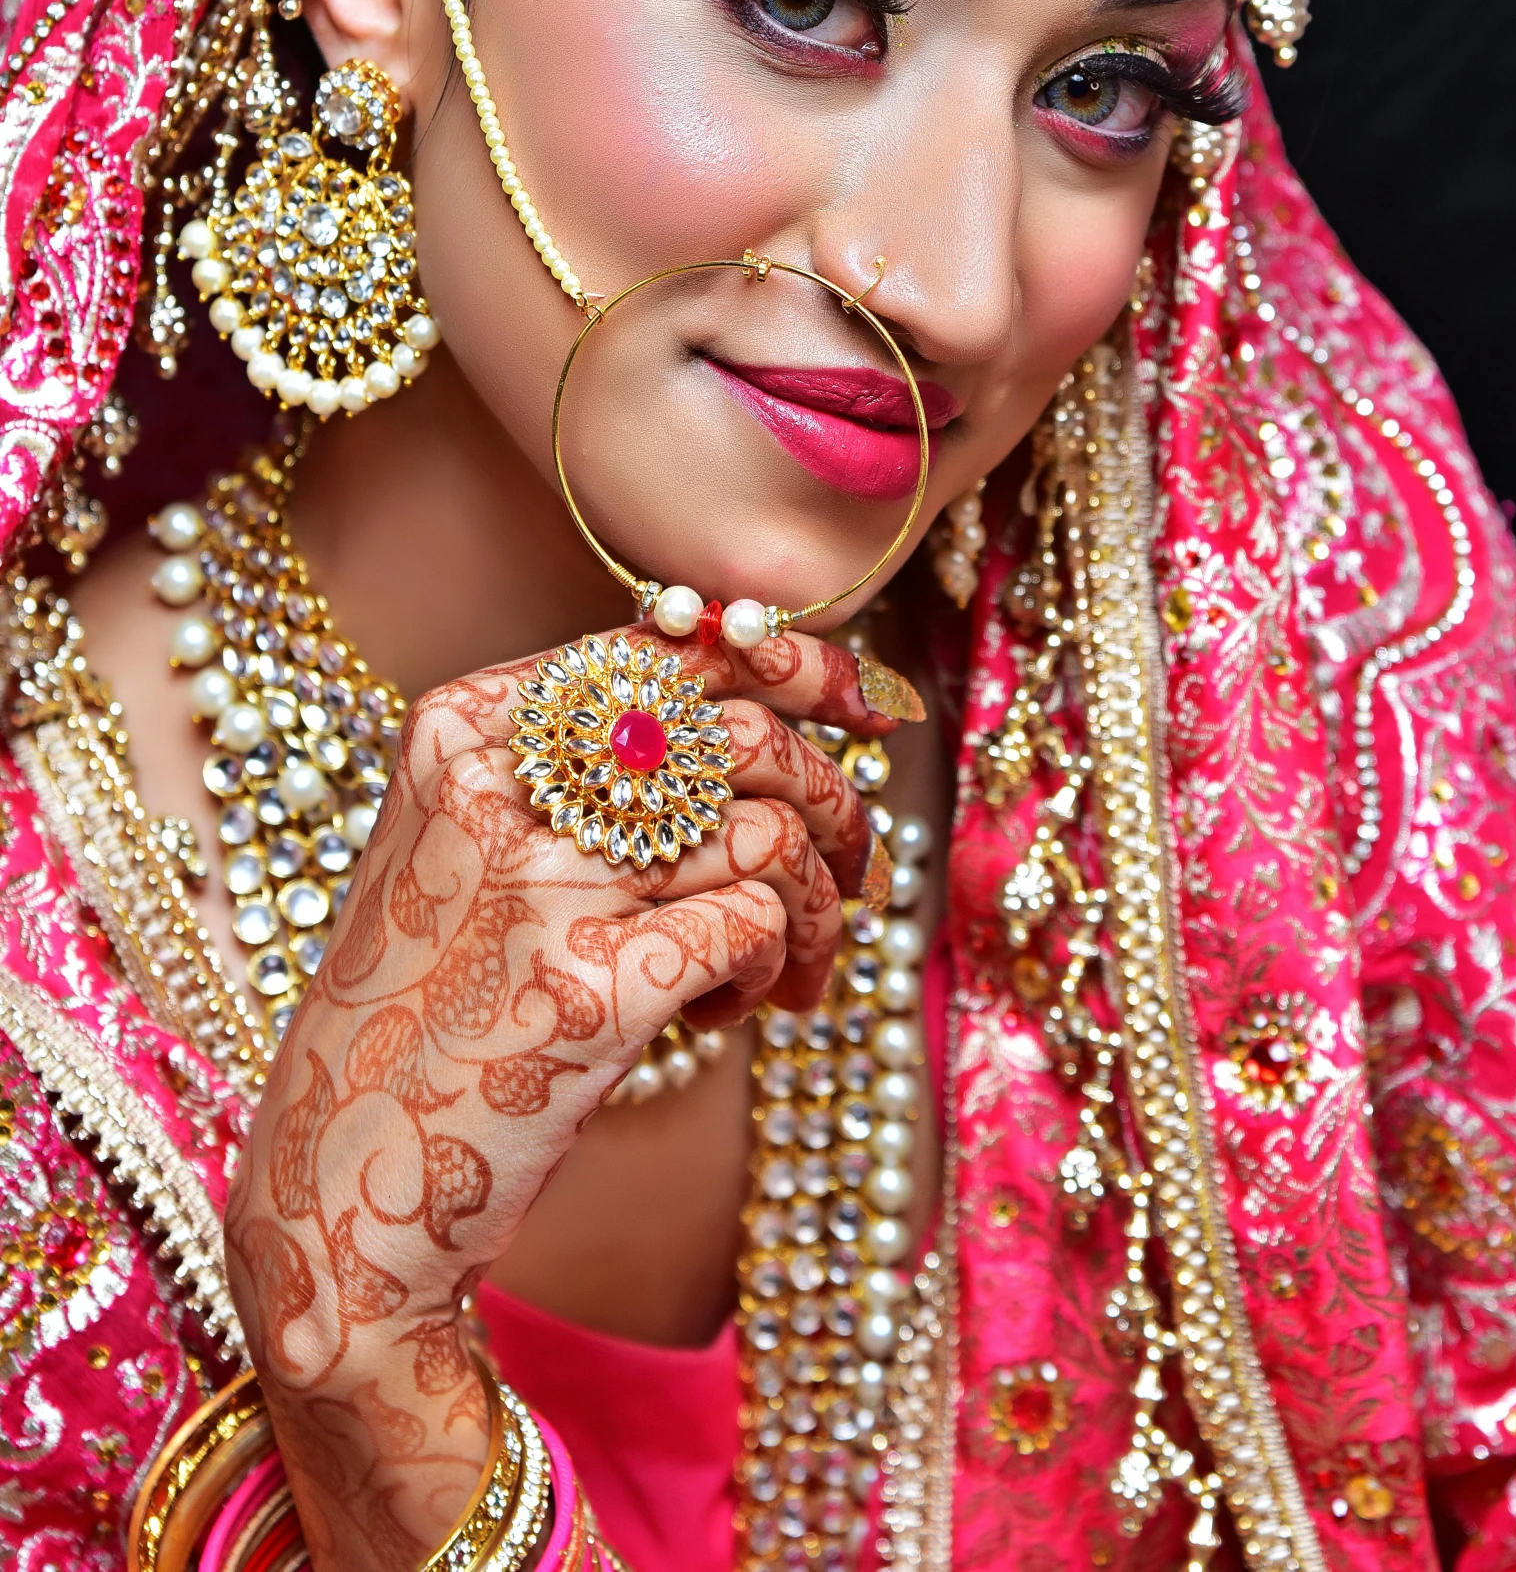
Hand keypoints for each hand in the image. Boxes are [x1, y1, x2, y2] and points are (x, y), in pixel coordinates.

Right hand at [223, 622, 907, 1571]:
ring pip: (769, 832)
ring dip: (819, 905)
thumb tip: (775, 700)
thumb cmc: (432, 1001)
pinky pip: (757, 925)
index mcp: (462, 730)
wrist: (337, 1180)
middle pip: (738, 734)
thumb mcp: (471, 846)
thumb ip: (586, 766)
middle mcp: (494, 789)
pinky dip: (775, 966)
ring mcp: (538, 890)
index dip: (790, 666)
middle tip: (852, 867)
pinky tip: (726, 1011)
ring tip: (787, 969)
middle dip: (833, 798)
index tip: (865, 708)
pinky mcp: (590, 993)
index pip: (665, 650)